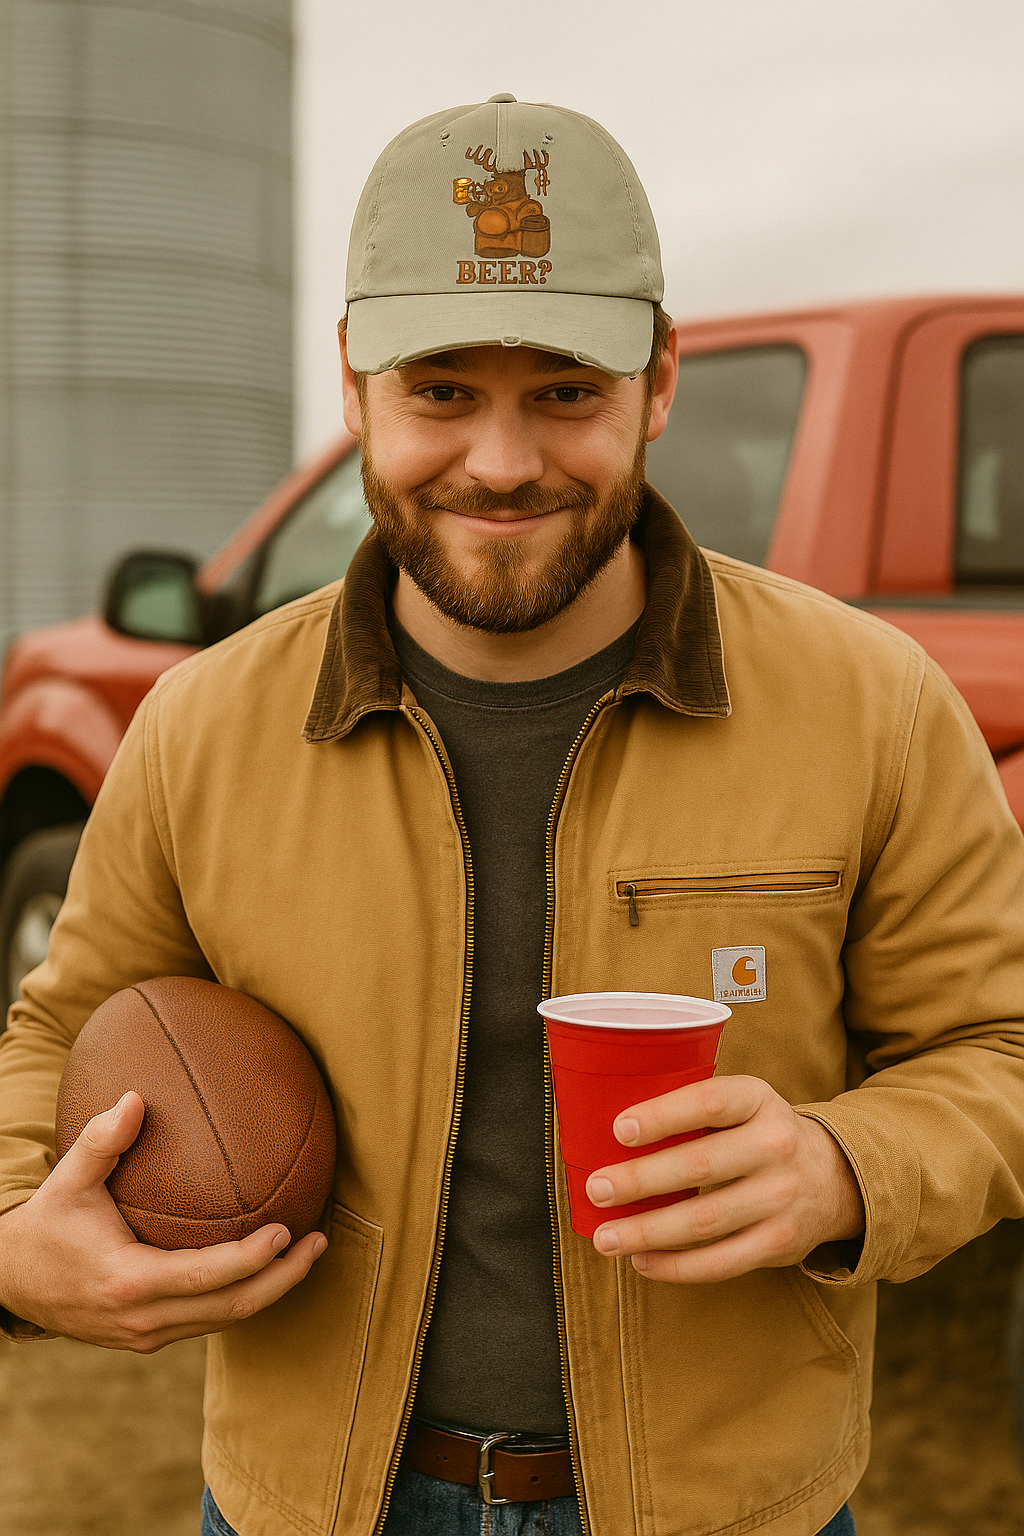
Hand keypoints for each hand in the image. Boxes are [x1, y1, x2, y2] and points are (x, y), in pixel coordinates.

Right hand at [0, 1092, 327, 1350]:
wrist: (11, 1283)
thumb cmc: (46, 1226)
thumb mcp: (68, 1180)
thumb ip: (102, 1141)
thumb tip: (136, 1098)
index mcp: (127, 1281)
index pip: (204, 1278)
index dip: (250, 1260)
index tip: (285, 1230)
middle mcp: (142, 1317)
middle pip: (230, 1309)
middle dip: (282, 1279)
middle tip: (318, 1241)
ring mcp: (147, 1334)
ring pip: (225, 1320)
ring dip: (271, 1289)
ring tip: (308, 1251)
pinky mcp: (150, 1337)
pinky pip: (209, 1320)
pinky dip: (243, 1295)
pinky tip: (268, 1264)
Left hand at [586, 1074, 864, 1282]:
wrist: (832, 1176)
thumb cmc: (758, 1133)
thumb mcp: (742, 1102)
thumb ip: (693, 1109)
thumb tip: (609, 1135)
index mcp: (758, 1099)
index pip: (709, 1102)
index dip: (663, 1116)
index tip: (619, 1129)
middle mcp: (775, 1145)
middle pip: (700, 1166)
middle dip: (641, 1180)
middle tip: (597, 1189)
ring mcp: (781, 1197)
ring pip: (705, 1220)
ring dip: (648, 1231)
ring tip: (605, 1237)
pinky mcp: (780, 1243)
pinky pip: (721, 1262)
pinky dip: (676, 1266)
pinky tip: (642, 1261)